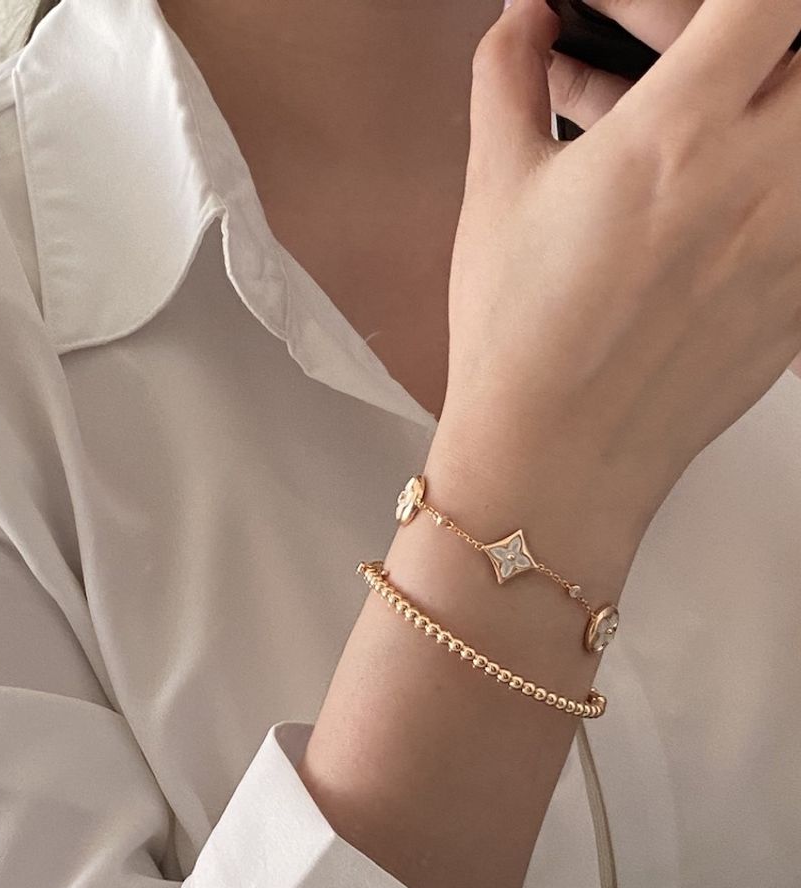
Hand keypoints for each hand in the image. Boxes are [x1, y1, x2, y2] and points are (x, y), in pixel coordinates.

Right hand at [435, 0, 800, 541]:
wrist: (551, 463)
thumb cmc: (518, 340)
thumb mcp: (496, 195)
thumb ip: (507, 83)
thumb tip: (519, 23)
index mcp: (674, 140)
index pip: (765, 1)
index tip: (714, 15)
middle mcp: (756, 184)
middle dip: (770, 48)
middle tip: (713, 72)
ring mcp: (795, 249)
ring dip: (779, 118)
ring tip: (715, 140)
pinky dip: (783, 193)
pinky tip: (721, 212)